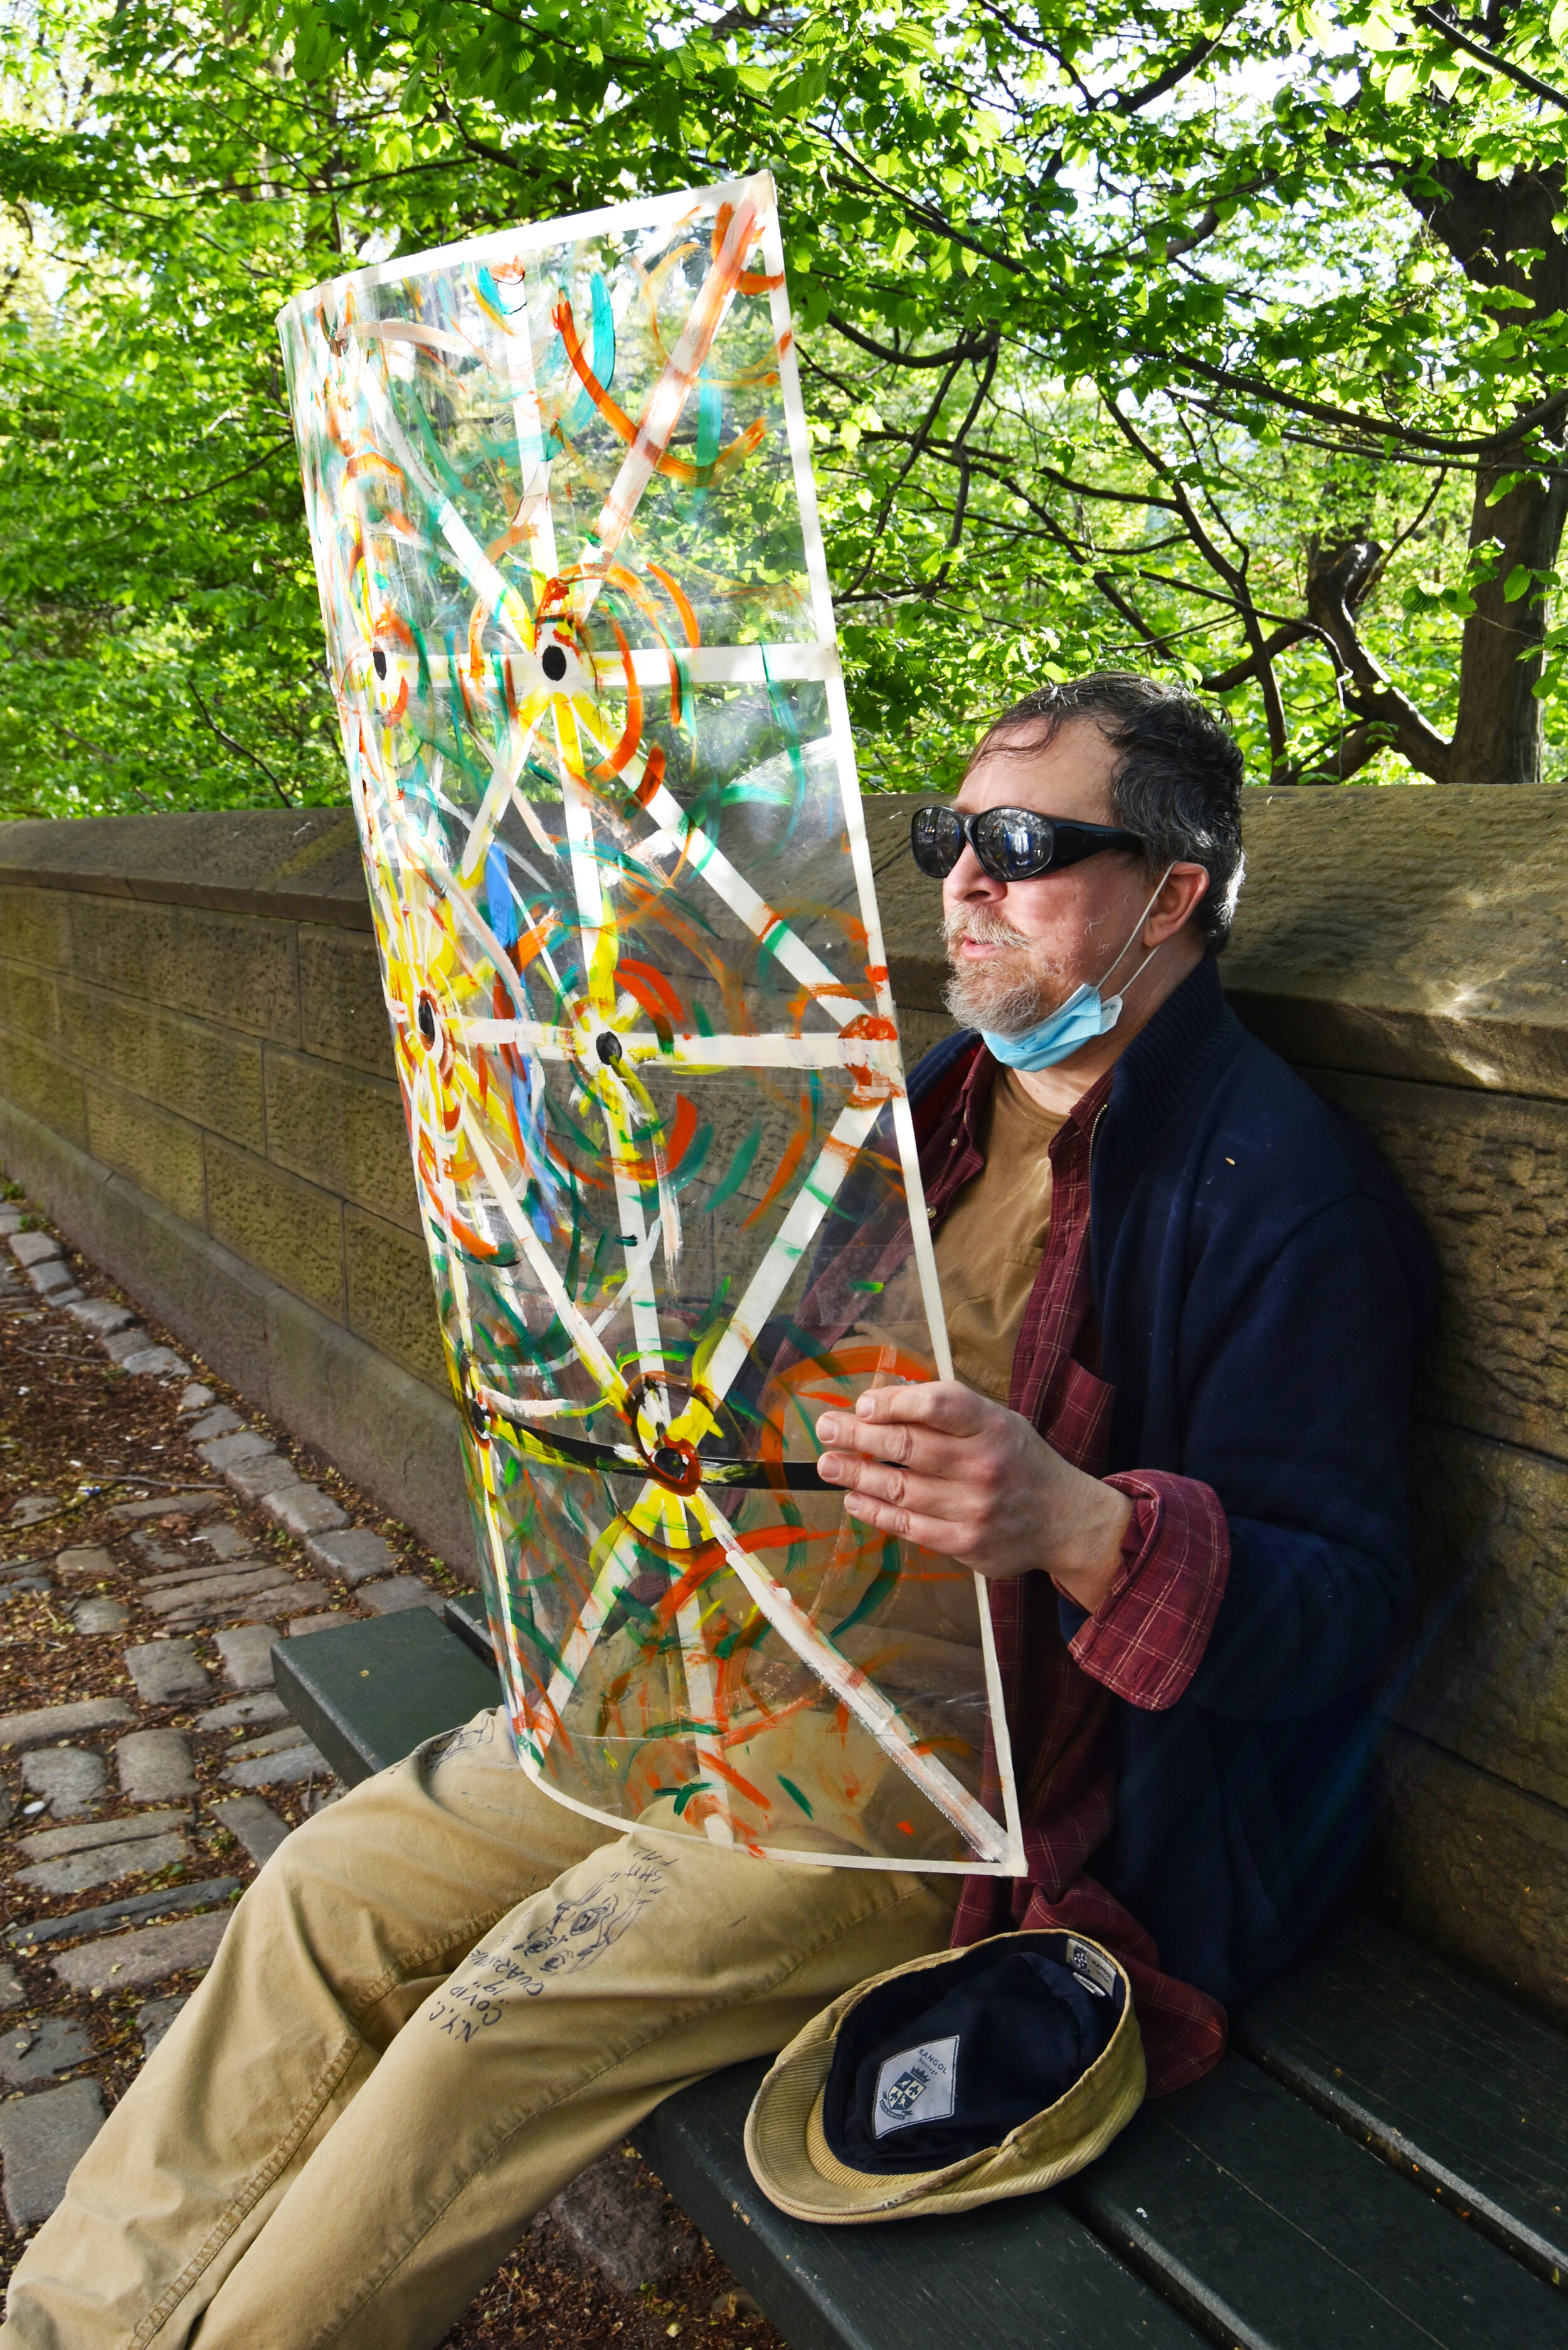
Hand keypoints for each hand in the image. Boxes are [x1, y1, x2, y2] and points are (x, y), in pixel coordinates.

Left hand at [814, 1381, 1131, 1612]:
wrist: (1064, 1520)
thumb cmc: (1018, 1460)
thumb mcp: (997, 1420)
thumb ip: (949, 1410)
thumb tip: (884, 1400)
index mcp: (993, 1425)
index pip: (938, 1406)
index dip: (894, 1402)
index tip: (862, 1403)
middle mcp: (984, 1465)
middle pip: (908, 1446)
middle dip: (858, 1435)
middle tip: (826, 1427)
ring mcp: (974, 1507)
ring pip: (901, 1488)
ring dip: (856, 1474)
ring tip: (827, 1463)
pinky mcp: (965, 1542)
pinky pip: (909, 1525)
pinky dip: (876, 1511)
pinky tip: (854, 1499)